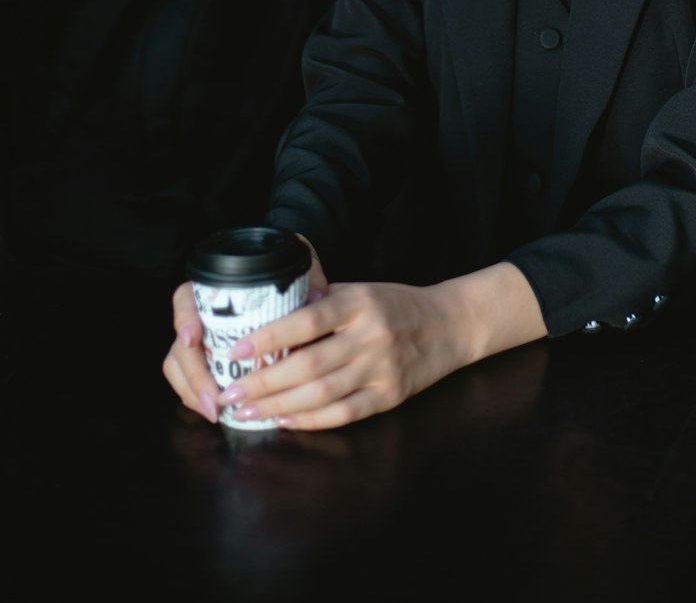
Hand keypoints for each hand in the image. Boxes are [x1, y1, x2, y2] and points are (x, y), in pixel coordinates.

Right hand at [162, 233, 327, 423]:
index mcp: (217, 291)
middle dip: (194, 374)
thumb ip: (306, 275)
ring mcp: (198, 342)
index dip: (184, 317)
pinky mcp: (202, 364)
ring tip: (215, 411)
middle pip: (181, 344)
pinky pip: (188, 383)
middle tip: (214, 397)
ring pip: (179, 366)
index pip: (186, 297)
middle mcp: (201, 316)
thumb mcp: (296, 275)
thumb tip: (317, 295)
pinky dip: (198, 399)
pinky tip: (216, 412)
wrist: (286, 306)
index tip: (193, 338)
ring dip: (194, 392)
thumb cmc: (288, 287)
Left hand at [214, 279, 469, 429]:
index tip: (237, 350)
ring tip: (248, 412)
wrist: (448, 325)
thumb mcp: (360, 290)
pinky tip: (284, 420)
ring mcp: (382, 369)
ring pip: (323, 394)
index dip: (270, 337)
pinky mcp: (389, 396)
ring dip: (279, 406)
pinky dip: (311, 420)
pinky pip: (344, 414)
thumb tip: (271, 307)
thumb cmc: (395, 304)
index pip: (307, 321)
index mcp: (359, 303)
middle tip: (231, 392)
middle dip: (264, 382)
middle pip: (309, 365)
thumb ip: (321, 299)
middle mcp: (370, 336)